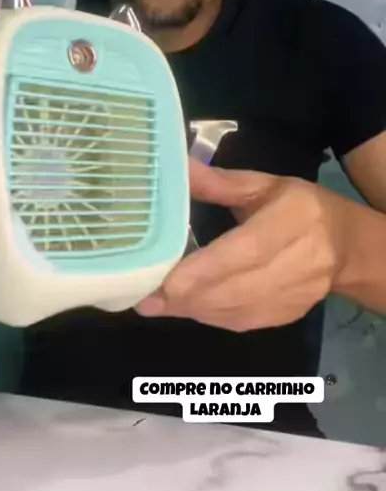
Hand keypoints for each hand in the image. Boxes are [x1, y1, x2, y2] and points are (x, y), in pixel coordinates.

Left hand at [136, 159, 351, 330]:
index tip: (167, 280)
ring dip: (192, 309)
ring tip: (155, 302)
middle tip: (146, 295)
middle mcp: (301, 261)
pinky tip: (184, 307)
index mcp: (294, 219)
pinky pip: (241, 322)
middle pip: (238, 287)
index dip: (205, 269)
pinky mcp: (288, 316)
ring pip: (237, 310)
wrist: (345, 247)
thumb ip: (219, 182)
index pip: (247, 250)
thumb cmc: (299, 207)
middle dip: (188, 294)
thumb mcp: (264, 185)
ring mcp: (296, 295)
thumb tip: (178, 168)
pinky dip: (208, 316)